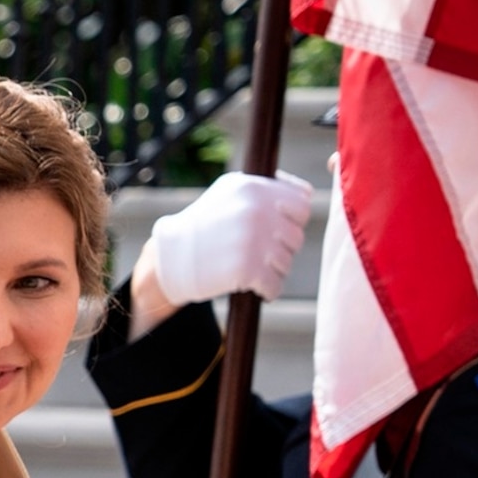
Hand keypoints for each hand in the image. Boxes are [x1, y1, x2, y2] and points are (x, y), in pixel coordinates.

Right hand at [129, 170, 318, 336]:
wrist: (171, 256)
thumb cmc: (204, 222)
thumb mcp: (230, 189)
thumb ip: (267, 186)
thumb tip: (305, 193)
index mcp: (254, 189)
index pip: (303, 205)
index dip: (292, 220)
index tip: (275, 228)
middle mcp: (256, 212)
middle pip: (296, 237)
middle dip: (280, 248)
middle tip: (256, 251)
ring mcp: (252, 241)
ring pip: (286, 263)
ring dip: (272, 269)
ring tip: (248, 265)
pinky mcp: (247, 270)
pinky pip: (275, 286)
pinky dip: (266, 290)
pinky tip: (250, 284)